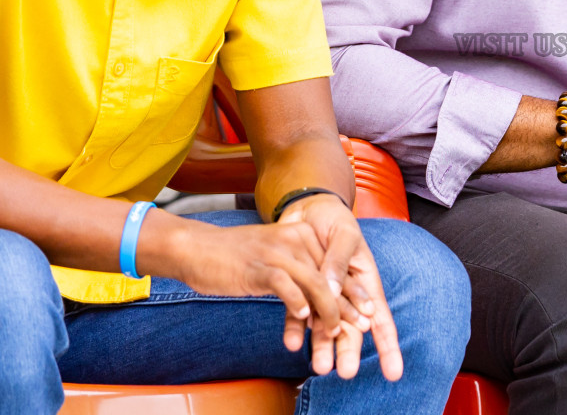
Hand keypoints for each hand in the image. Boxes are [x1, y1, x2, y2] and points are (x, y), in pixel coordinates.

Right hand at [153, 199, 399, 380]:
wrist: (197, 248)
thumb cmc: (235, 258)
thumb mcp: (273, 256)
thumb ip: (297, 271)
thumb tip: (317, 300)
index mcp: (300, 235)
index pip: (334, 265)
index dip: (353, 290)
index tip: (369, 312)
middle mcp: (294, 239)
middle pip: (329, 275)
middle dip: (348, 303)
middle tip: (363, 325)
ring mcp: (277, 252)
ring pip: (313, 283)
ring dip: (328, 310)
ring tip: (335, 331)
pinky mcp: (259, 266)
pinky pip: (285, 285)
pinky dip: (296, 303)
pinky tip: (303, 318)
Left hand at [280, 193, 402, 380]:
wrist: (305, 209)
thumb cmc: (334, 220)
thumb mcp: (345, 236)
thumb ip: (338, 263)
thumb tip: (332, 291)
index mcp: (365, 281)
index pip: (380, 318)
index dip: (388, 345)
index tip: (394, 372)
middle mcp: (345, 294)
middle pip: (352, 329)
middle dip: (350, 351)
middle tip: (347, 373)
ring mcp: (322, 295)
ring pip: (325, 327)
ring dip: (322, 347)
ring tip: (318, 367)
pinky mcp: (300, 291)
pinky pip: (297, 314)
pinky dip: (295, 329)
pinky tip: (291, 342)